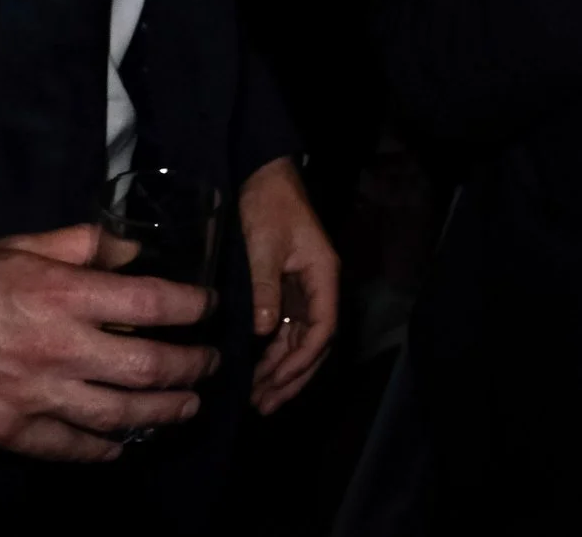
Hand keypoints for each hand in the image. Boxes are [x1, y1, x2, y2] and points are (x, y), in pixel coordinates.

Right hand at [0, 224, 216, 460]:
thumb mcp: (20, 246)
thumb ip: (84, 244)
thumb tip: (133, 252)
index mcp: (65, 295)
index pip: (155, 303)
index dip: (194, 307)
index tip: (208, 308)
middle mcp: (61, 348)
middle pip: (151, 366)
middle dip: (193, 367)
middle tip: (211, 365)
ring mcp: (37, 396)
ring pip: (122, 415)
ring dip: (165, 412)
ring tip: (188, 407)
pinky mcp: (10, 432)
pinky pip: (73, 449)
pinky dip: (106, 450)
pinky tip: (125, 446)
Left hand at [241, 155, 338, 414]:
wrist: (264, 176)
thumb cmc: (268, 205)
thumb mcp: (264, 245)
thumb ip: (265, 288)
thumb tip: (262, 333)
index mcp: (324, 275)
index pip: (323, 328)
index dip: (302, 360)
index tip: (276, 381)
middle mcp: (320, 287)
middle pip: (315, 342)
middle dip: (293, 376)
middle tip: (264, 405)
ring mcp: (305, 290)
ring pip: (301, 341)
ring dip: (283, 370)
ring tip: (259, 398)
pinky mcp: (288, 289)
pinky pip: (287, 330)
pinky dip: (274, 353)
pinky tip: (257, 371)